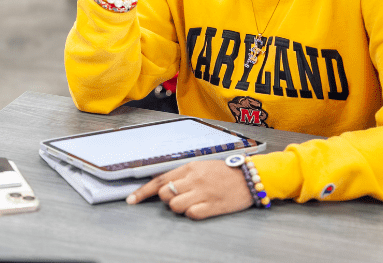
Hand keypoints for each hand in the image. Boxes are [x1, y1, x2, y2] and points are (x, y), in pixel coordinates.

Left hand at [126, 160, 253, 219]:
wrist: (251, 177)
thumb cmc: (225, 172)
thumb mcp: (201, 166)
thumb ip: (183, 175)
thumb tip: (163, 186)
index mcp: (189, 167)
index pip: (159, 180)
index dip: (143, 191)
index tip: (131, 200)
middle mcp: (193, 179)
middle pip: (165, 194)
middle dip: (168, 199)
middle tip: (181, 197)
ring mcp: (203, 192)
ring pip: (175, 206)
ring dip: (179, 207)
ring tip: (193, 203)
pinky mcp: (213, 206)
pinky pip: (191, 214)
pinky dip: (192, 214)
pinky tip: (202, 208)